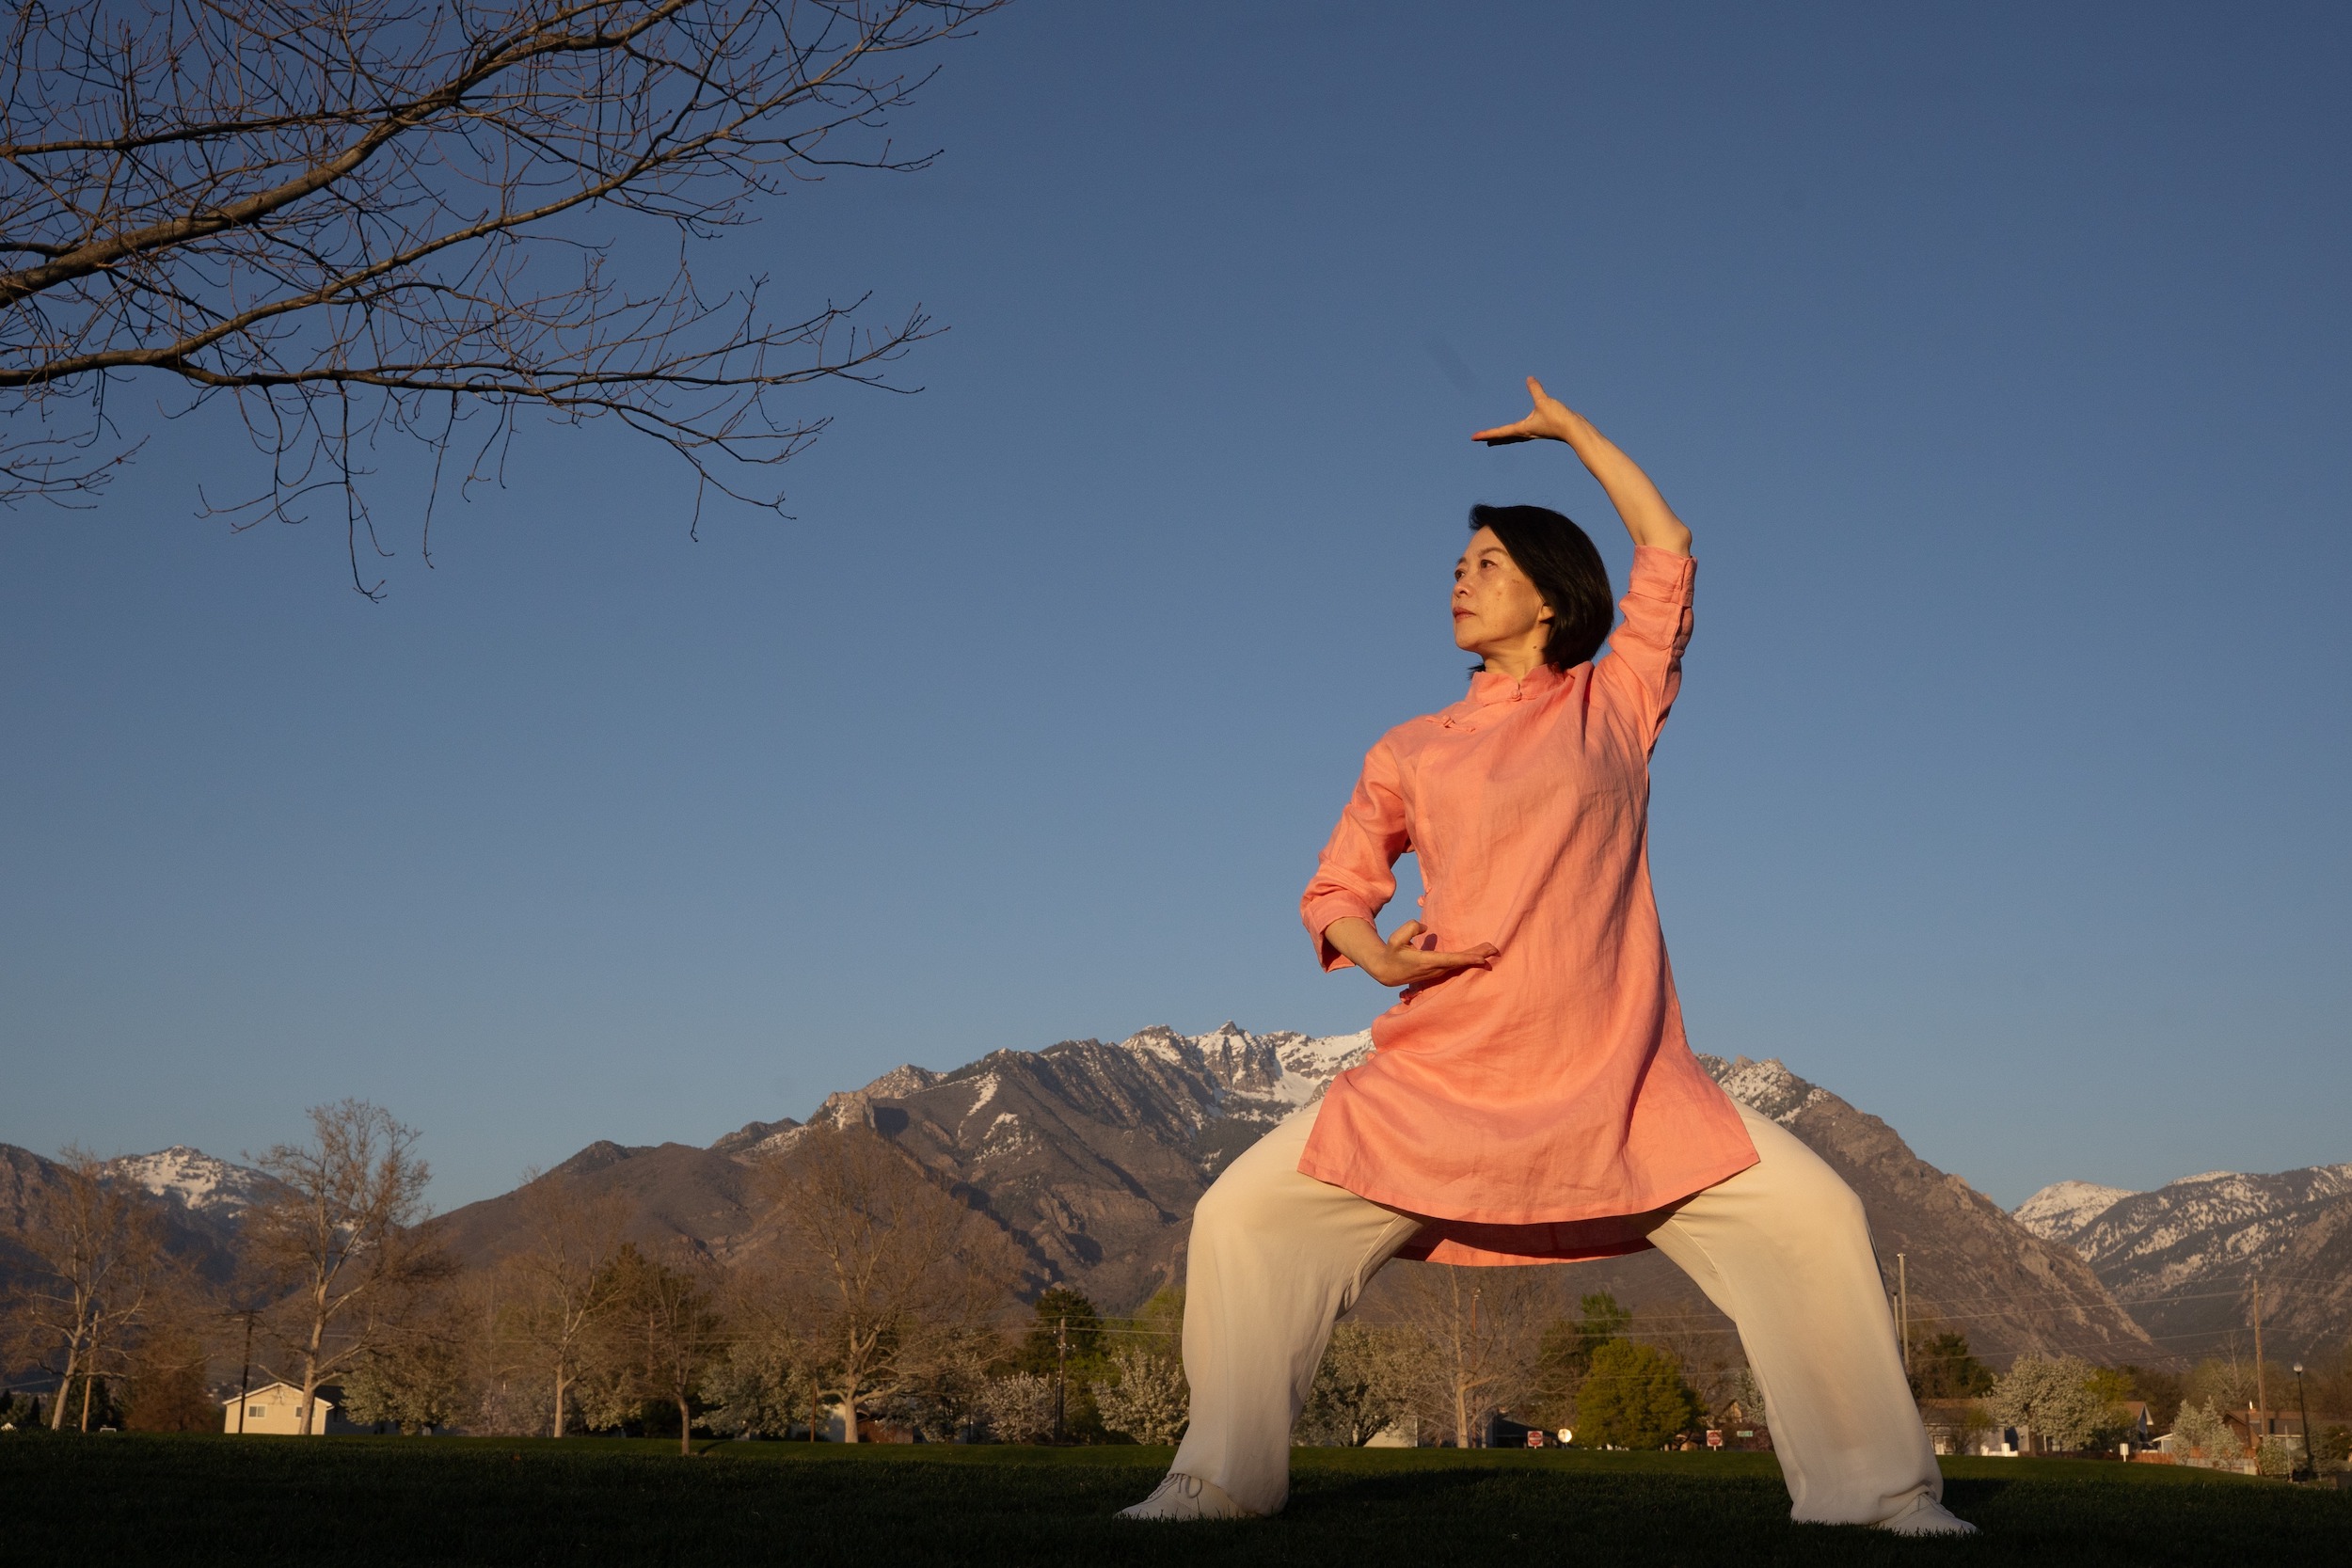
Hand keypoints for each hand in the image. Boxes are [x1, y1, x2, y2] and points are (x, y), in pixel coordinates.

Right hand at [1326, 916, 1497, 988]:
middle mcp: (1436, 969)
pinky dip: (1469, 959)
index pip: (1450, 960)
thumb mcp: (1395, 938)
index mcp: (1426, 961)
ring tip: (1492, 949)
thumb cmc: (1392, 952)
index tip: (1482, 958)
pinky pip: (1457, 964)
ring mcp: (1438, 971)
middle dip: (1478, 956)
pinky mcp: (1439, 971)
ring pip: (1461, 964)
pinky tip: (1479, 954)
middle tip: (1495, 949)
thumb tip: (1426, 927)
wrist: (1388, 972)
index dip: (1467, 959)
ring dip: (1476, 956)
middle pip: (1461, 963)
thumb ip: (1410, 928)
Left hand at [1472, 376, 1584, 445]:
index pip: (1500, 432)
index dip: (1486, 434)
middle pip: (1506, 438)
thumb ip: (1536, 390)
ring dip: (1506, 437)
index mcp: (1523, 429)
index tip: (1473, 438)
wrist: (1576, 430)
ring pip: (1516, 436)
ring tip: (1498, 439)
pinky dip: (1519, 431)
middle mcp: (1527, 433)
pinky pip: (1526, 431)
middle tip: (1482, 441)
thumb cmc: (1559, 419)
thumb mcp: (1544, 401)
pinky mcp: (1544, 429)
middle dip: (1494, 439)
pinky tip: (1523, 427)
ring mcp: (1535, 432)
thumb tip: (1529, 378)